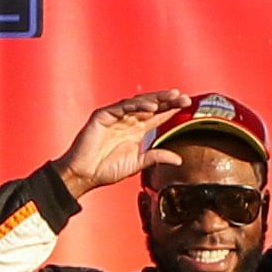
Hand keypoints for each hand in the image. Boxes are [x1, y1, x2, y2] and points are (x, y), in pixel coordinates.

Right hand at [55, 90, 192, 197]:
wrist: (84, 174)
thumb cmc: (106, 169)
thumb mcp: (137, 164)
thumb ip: (156, 157)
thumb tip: (178, 159)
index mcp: (136, 131)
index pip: (158, 116)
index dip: (171, 109)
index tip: (187, 103)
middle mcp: (127, 121)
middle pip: (150, 106)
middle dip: (167, 100)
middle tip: (183, 97)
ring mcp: (115, 117)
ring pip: (137, 103)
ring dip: (154, 100)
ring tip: (170, 98)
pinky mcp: (102, 116)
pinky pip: (121, 108)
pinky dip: (135, 106)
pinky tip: (150, 108)